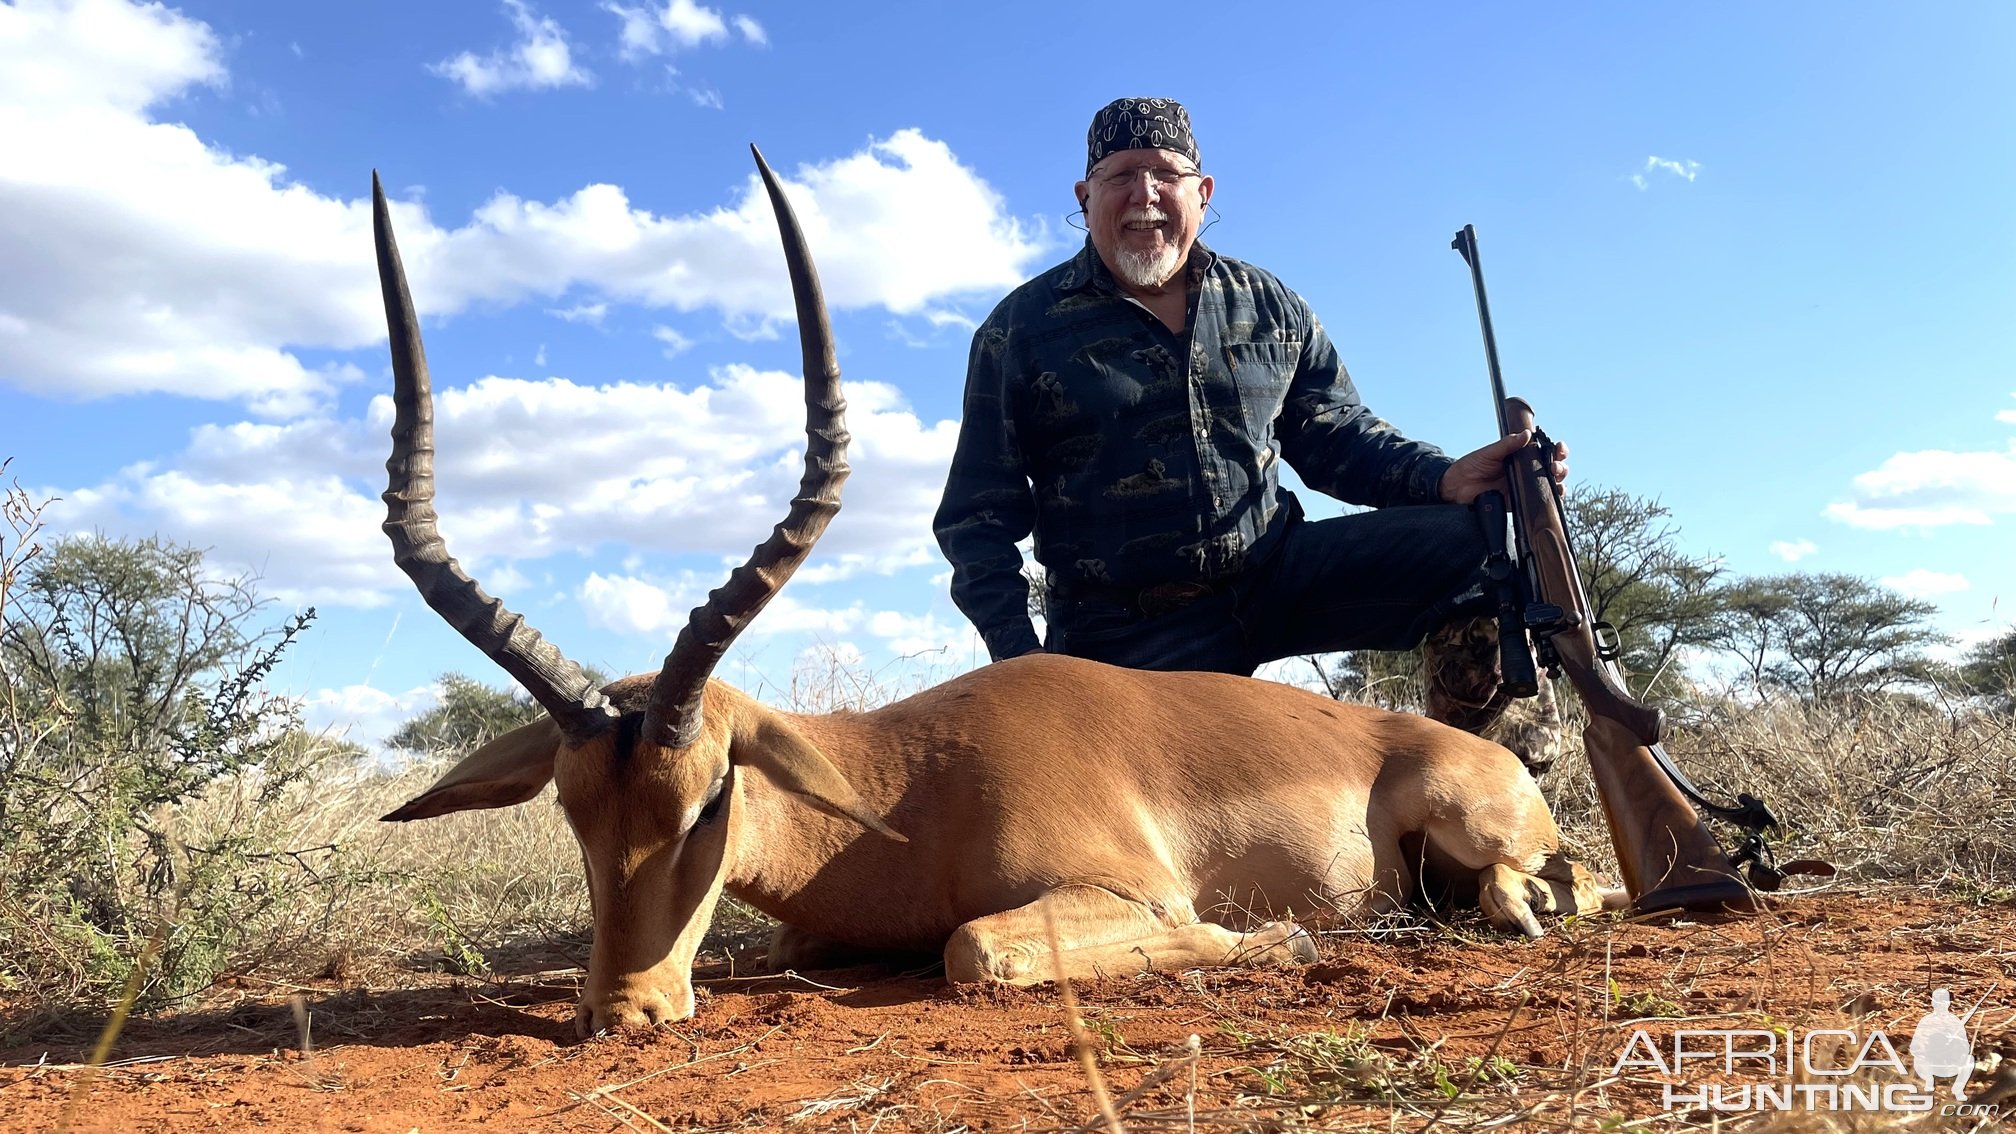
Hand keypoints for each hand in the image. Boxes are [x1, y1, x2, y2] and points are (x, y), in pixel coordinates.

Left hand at [1438, 430, 1568, 503]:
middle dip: (1561, 466)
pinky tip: (1554, 494)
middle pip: (1554, 468)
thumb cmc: (1471, 466)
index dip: (1558, 449)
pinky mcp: (1520, 502)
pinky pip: (1540, 502)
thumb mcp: (1489, 452)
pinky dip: (1551, 499)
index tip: (1559, 448)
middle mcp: (1527, 471)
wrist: (1456, 487)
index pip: (1546, 451)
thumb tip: (1526, 434)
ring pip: (1552, 485)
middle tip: (1554, 466)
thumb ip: (1507, 444)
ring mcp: (1525, 487)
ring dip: (1560, 481)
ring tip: (1555, 477)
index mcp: (1521, 456)